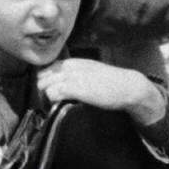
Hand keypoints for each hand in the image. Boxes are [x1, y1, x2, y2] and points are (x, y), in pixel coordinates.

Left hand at [38, 57, 164, 124]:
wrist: (127, 86)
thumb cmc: (112, 83)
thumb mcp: (90, 72)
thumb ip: (76, 74)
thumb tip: (63, 84)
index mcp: (73, 62)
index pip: (46, 69)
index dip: (44, 82)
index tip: (49, 93)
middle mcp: (70, 67)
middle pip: (41, 77)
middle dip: (41, 90)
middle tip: (48, 102)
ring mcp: (72, 76)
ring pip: (44, 85)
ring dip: (45, 97)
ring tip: (52, 106)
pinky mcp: (76, 88)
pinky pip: (53, 93)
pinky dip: (52, 101)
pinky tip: (59, 106)